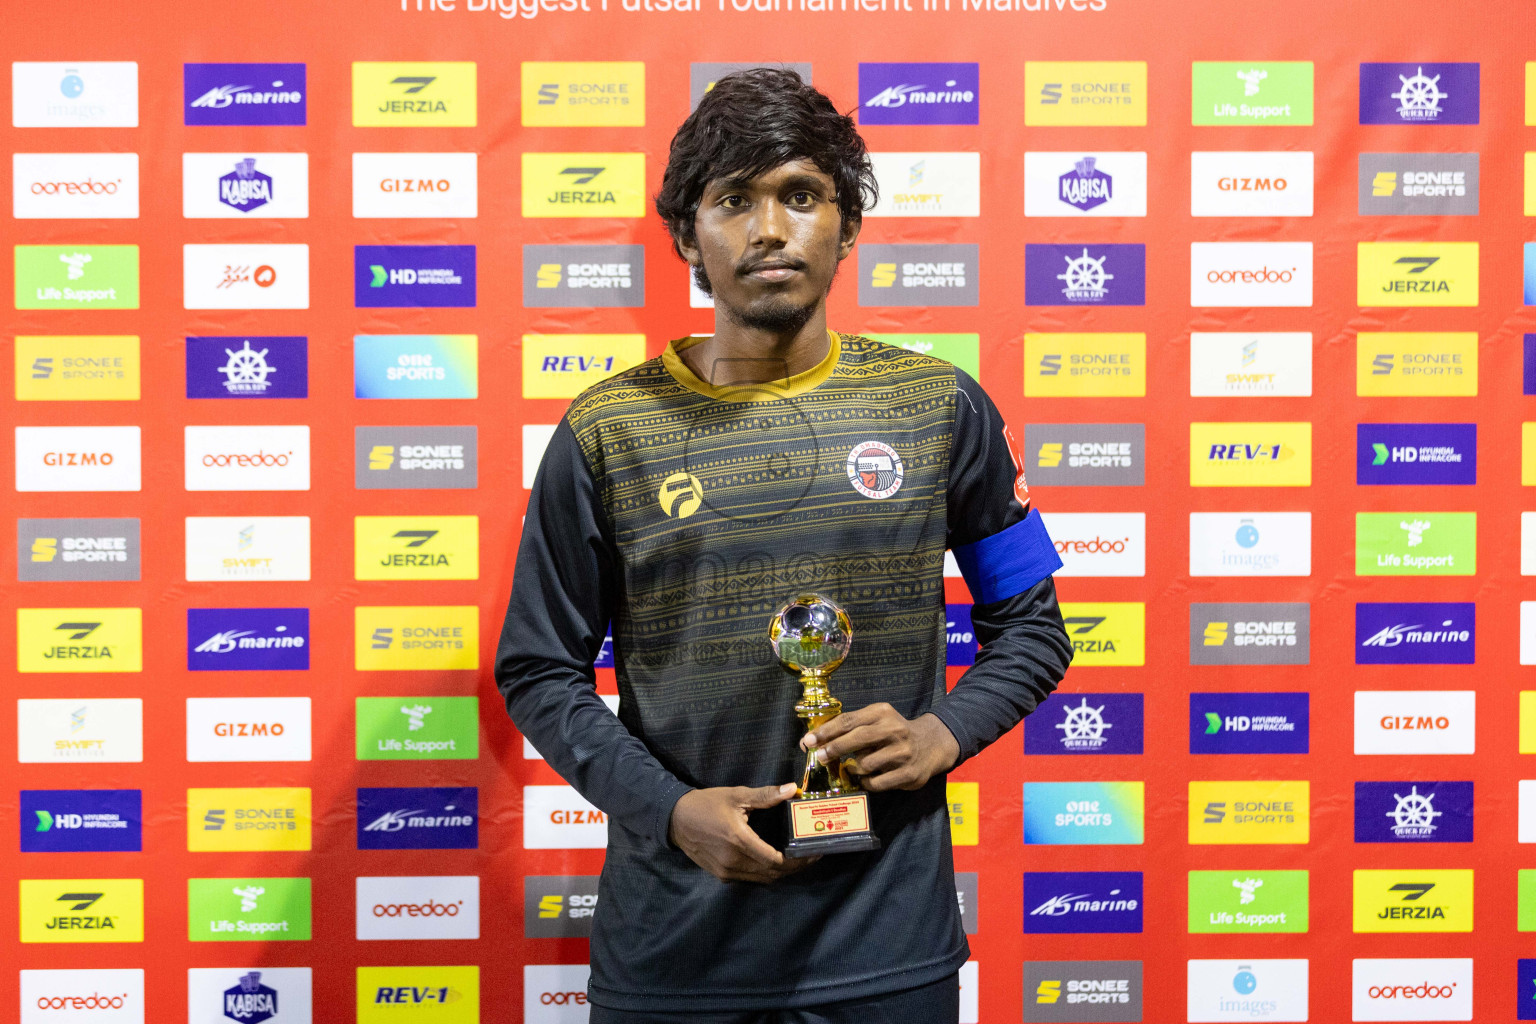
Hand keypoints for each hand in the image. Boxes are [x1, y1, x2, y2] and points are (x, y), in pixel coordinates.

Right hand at [668, 784, 819, 882]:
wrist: (675, 819)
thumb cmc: (706, 804)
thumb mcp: (736, 796)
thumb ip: (765, 795)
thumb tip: (792, 788)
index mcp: (739, 841)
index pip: (776, 860)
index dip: (798, 860)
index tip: (814, 852)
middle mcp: (734, 861)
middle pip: (773, 873)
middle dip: (795, 867)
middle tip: (811, 855)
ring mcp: (727, 871)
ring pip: (763, 879)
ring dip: (782, 872)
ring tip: (797, 858)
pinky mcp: (721, 875)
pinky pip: (751, 878)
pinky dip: (766, 873)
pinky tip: (775, 861)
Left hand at [800, 706, 959, 791]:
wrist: (931, 744)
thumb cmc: (894, 732)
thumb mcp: (876, 720)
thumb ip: (849, 727)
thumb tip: (814, 740)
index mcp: (882, 712)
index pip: (848, 720)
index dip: (825, 732)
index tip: (808, 741)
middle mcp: (894, 729)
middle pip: (856, 739)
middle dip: (834, 749)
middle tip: (820, 757)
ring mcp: (903, 752)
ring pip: (865, 764)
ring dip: (853, 769)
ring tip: (854, 767)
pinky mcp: (908, 773)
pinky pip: (876, 783)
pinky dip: (866, 782)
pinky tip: (866, 778)